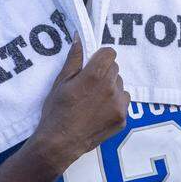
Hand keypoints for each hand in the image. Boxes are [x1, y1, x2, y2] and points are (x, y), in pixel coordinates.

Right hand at [34, 40, 128, 171]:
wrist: (60, 143)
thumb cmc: (56, 111)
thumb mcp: (60, 82)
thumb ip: (74, 59)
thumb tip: (79, 38)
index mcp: (95, 76)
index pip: (110, 53)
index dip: (101, 57)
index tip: (93, 64)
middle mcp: (111, 88)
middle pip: (115, 69)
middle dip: (104, 72)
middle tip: (89, 85)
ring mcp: (119, 104)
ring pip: (120, 86)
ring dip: (111, 89)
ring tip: (93, 101)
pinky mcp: (123, 118)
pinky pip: (123, 103)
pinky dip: (114, 104)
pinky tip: (99, 112)